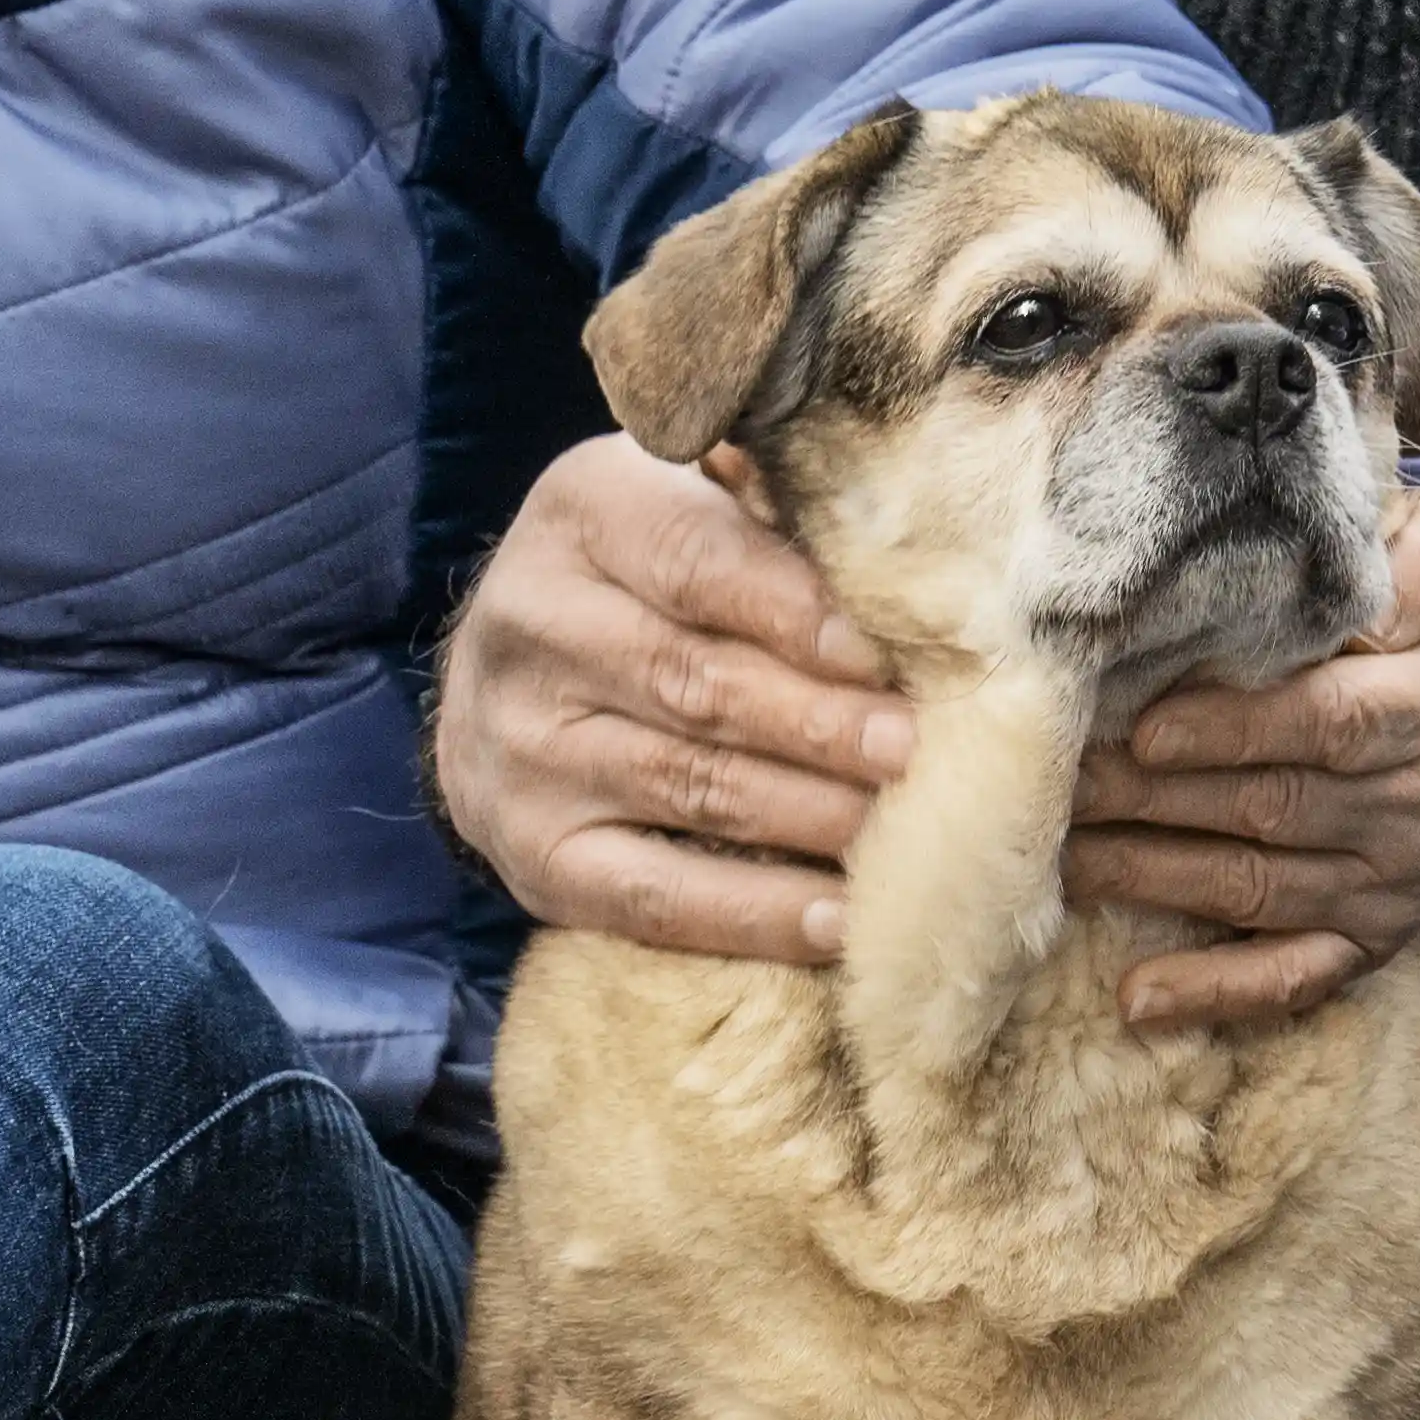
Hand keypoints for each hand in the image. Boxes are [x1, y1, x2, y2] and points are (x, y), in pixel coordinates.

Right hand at [430, 433, 909, 967]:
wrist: (503, 677)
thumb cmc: (649, 577)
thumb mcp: (695, 500)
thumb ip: (780, 515)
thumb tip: (907, 574)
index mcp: (586, 513)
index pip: (695, 560)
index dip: (795, 611)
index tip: (883, 655)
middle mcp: (534, 626)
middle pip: (696, 683)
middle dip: (822, 723)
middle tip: (916, 752)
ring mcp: (524, 751)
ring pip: (689, 788)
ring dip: (812, 816)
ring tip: (904, 830)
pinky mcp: (536, 856)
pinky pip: (655, 896)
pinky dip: (754, 913)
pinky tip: (838, 920)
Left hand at [1071, 486, 1419, 1037]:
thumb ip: (1399, 553)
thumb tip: (1321, 568)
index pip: (1329, 723)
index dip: (1236, 730)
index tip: (1147, 731)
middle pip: (1271, 806)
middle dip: (1154, 801)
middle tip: (1057, 786)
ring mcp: (1395, 881)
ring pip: (1257, 886)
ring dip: (1152, 879)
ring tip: (1058, 858)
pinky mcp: (1372, 933)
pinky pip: (1294, 974)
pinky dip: (1218, 991)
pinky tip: (1137, 999)